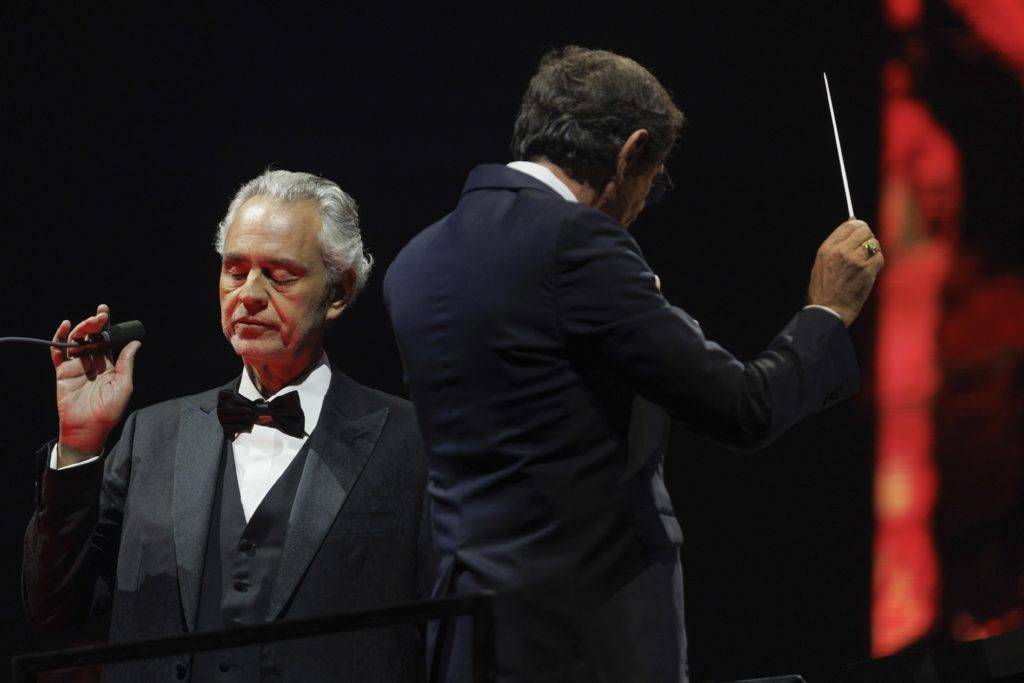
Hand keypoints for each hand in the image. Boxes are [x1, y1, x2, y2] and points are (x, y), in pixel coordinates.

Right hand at [53, 304, 140, 463]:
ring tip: (89, 322)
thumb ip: (126, 363)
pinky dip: (59, 339)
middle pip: (91, 337)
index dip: (106, 327)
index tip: (106, 313)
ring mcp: (77, 366)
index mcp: (108, 364)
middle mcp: (92, 363)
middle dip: (95, 324)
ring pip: (77, 341)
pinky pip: (58, 352)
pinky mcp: (63, 372)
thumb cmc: (109, 410)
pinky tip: (65, 327)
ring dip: (82, 328)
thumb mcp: (124, 385)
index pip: (106, 340)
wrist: (89, 427)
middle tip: (100, 315)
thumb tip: (136, 343)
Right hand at [807, 220, 884, 326]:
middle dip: (867, 237)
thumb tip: (853, 234)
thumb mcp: (821, 264)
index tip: (861, 230)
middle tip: (865, 248)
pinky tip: (868, 271)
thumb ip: (836, 248)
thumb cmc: (823, 291)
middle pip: (864, 231)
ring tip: (865, 262)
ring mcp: (856, 260)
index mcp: (828, 248)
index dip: (858, 225)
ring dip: (873, 251)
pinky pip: (879, 258)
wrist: (828, 311)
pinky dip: (877, 263)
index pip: (849, 224)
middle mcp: (842, 251)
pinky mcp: (867, 271)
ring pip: (874, 244)